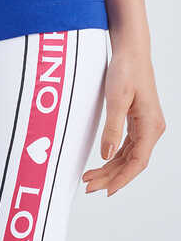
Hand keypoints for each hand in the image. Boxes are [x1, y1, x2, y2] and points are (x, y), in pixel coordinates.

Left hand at [82, 43, 165, 196]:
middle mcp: (152, 128)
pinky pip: (127, 145)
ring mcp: (145, 125)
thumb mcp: (116, 98)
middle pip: (132, 162)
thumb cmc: (126, 69)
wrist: (131, 50)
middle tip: (89, 186)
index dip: (122, 179)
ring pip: (128, 155)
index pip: (138, 162)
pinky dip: (114, 155)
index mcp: (151, 126)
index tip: (106, 190)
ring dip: (111, 167)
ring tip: (90, 177)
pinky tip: (102, 161)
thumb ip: (112, 128)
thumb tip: (106, 155)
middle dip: (111, 176)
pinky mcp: (137, 120)